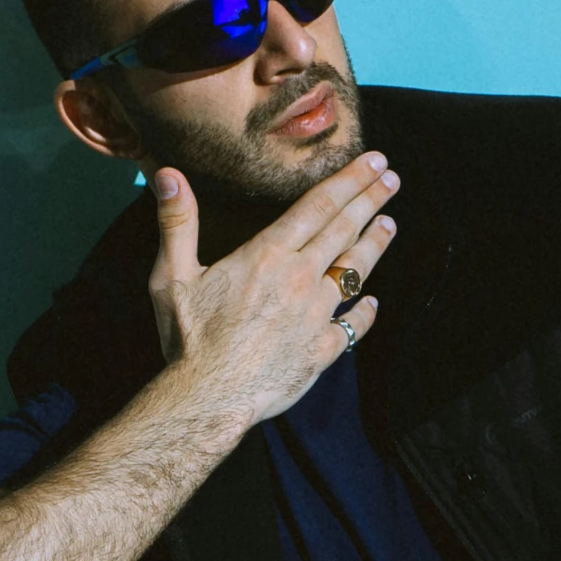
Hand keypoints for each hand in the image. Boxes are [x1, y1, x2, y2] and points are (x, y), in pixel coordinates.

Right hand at [144, 151, 399, 434]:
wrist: (209, 399)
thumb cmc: (188, 340)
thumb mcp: (171, 277)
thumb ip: (176, 223)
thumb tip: (167, 173)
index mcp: (267, 255)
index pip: (318, 206)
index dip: (350, 180)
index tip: (375, 161)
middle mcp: (300, 279)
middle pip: (344, 230)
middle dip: (371, 199)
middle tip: (393, 178)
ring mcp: (315, 316)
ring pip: (355, 271)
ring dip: (374, 245)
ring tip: (389, 224)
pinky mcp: (321, 351)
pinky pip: (353, 326)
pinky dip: (366, 312)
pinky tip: (373, 302)